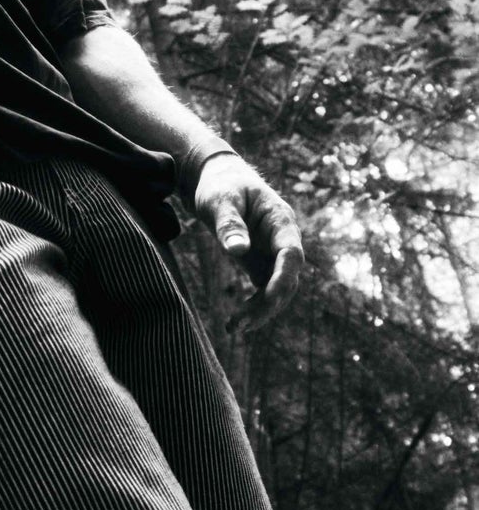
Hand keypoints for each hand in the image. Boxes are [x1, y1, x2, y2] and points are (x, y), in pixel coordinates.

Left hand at [194, 153, 303, 327]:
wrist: (219, 181)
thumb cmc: (221, 186)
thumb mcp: (220, 200)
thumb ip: (229, 224)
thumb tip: (238, 251)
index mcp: (280, 221)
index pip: (291, 254)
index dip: (283, 277)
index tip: (269, 297)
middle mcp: (282, 240)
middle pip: (287, 278)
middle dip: (268, 303)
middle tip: (239, 324)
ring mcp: (273, 253)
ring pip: (278, 289)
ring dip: (261, 311)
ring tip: (234, 328)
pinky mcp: (261, 263)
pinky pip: (265, 290)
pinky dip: (255, 307)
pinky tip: (238, 323)